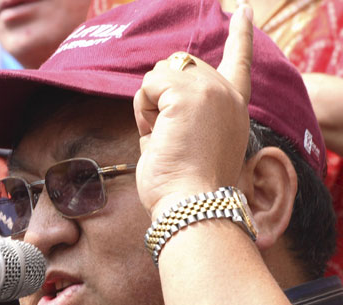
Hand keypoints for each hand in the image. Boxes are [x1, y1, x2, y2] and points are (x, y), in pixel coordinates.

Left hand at [134, 4, 253, 219]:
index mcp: (233, 107)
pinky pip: (149, 84)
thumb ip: (184, 112)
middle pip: (178, 65)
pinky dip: (143, 109)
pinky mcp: (188, 93)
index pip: (239, 61)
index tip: (243, 11)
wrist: (191, 204)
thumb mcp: (190, 142)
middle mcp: (227, 93)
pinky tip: (158, 132)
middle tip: (167, 134)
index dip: (240, 34)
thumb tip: (158, 94)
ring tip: (164, 137)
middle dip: (160, 96)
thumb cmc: (184, 184)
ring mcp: (211, 90)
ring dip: (150, 105)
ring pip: (160, 72)